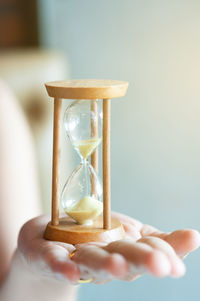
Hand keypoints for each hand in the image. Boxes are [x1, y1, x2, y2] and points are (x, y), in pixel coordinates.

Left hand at [18, 213, 199, 283]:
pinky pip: (55, 262)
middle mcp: (105, 259)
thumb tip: (195, 236)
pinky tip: (71, 272)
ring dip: (106, 266)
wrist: (53, 238)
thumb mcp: (131, 233)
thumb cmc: (97, 235)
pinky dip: (62, 267)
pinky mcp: (50, 257)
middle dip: (142, 261)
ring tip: (118, 265)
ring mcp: (77, 259)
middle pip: (124, 261)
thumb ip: (158, 238)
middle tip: (161, 264)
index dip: (166, 250)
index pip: (147, 249)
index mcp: (125, 251)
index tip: (184, 251)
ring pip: (93, 263)